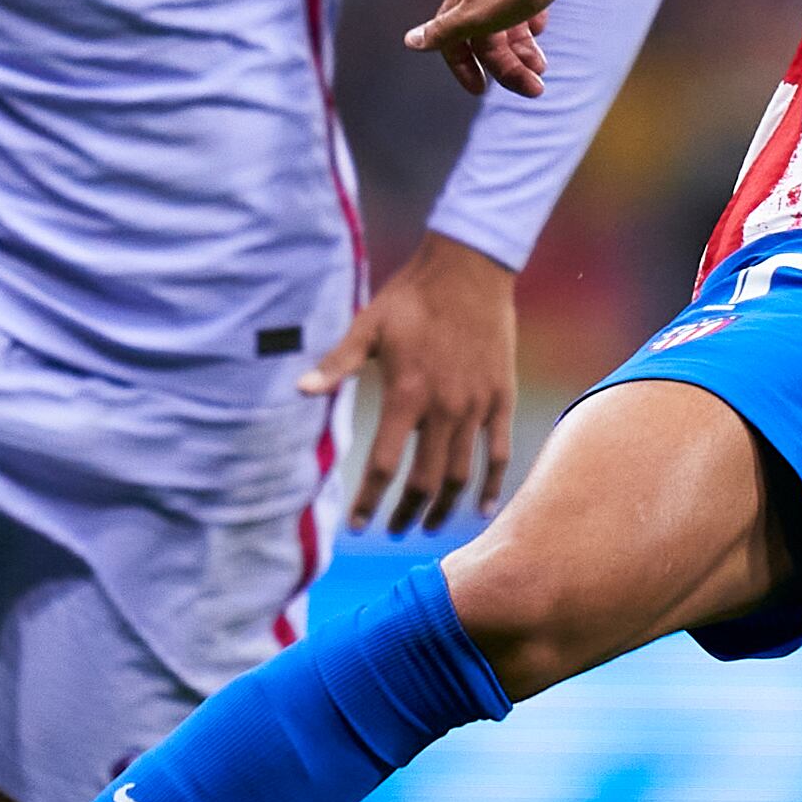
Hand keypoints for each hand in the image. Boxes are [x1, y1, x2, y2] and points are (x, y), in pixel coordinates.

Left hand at [300, 233, 520, 534]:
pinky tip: (481, 509)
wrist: (470, 270)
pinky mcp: (501, 399)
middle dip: (405, 514)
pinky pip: (499, 453)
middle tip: (392, 531)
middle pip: (424, 482)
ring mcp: (476, 407)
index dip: (369, 500)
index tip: (358, 524)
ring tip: (428, 525)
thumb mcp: (368, 327)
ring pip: (461, 475)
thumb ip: (337, 365)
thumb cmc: (412, 298)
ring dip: (443, 507)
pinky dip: (491, 485)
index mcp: (407, 395)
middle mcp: (444, 409)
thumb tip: (300, 389)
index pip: (384, 465)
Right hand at [405, 0, 566, 98]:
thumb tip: (408, 42)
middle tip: (535, 89)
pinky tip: (541, 28)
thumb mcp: (475, 16)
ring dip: (523, 55)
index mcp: (463, 5)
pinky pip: (524, 14)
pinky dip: (531, 28)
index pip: (453, 45)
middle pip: (487, 43)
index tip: (480, 91)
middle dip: (508, 69)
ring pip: (508, 31)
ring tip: (542, 70)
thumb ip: (443, 32)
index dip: (464, 69)